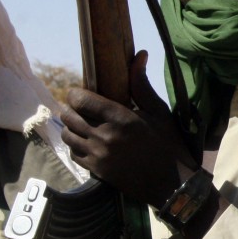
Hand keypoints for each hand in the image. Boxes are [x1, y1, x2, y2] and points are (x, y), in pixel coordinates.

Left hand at [61, 51, 196, 207]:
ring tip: (82, 124)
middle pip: (69, 116)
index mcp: (120, 118)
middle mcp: (104, 136)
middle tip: (81, 107)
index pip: (80, 100)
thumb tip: (138, 54)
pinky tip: (86, 142)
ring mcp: (97, 155)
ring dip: (71, 127)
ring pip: (67, 135)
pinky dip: (75, 145)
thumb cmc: (168, 144)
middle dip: (71, 109)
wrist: (170, 184)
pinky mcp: (96, 170)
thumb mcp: (159, 112)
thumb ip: (141, 85)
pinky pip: (73, 153)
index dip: (75, 94)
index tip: (81, 93)